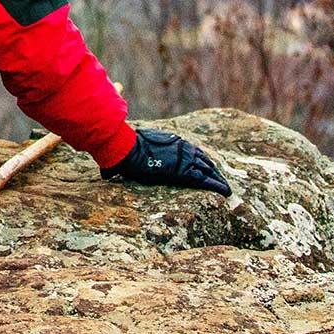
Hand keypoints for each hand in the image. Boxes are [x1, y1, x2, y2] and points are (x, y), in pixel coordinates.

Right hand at [101, 128, 231, 196]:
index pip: (191, 150)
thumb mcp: (128, 150)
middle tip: (222, 179)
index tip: (206, 166)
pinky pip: (205, 179)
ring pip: (208, 169)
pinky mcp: (184, 171)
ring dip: (218, 179)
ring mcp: (184, 158)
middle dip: (213, 170)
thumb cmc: (124, 149)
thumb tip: (106, 169)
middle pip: (203, 159)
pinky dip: (216, 185)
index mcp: (171, 141)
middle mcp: (181, 147)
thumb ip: (132, 157)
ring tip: (227, 188)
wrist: (127, 149)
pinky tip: (224, 192)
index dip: (200, 159)